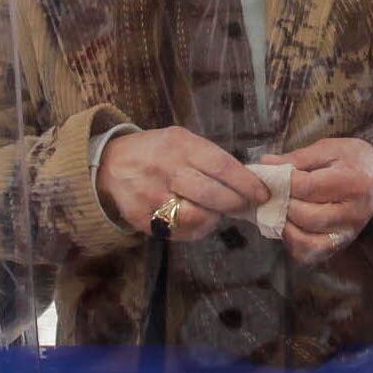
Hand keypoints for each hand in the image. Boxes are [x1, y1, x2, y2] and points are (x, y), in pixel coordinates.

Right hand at [95, 124, 267, 241]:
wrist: (110, 164)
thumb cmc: (156, 152)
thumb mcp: (180, 141)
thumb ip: (208, 158)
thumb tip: (246, 181)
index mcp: (180, 145)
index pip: (222, 165)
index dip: (246, 183)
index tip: (262, 193)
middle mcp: (166, 168)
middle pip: (211, 194)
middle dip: (235, 204)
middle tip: (244, 206)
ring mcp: (152, 195)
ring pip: (196, 216)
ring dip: (214, 218)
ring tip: (216, 213)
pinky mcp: (142, 218)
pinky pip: (178, 231)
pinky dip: (195, 230)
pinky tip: (197, 221)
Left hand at [276, 135, 372, 262]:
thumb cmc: (354, 159)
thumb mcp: (330, 148)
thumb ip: (298, 158)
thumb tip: (266, 163)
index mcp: (352, 183)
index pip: (308, 188)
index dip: (283, 182)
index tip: (272, 174)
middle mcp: (352, 213)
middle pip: (306, 216)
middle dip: (283, 204)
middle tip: (274, 192)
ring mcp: (347, 233)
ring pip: (307, 240)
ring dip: (285, 226)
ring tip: (281, 209)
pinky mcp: (341, 244)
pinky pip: (311, 253)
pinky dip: (293, 243)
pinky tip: (289, 225)